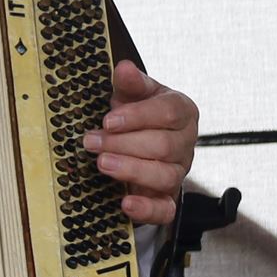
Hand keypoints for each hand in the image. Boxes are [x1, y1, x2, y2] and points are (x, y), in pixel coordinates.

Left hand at [82, 60, 197, 225]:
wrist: (139, 142)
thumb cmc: (136, 115)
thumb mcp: (132, 95)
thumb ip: (130, 83)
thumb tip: (124, 68)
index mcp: (182, 113)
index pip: (169, 113)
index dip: (138, 117)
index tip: (108, 120)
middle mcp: (185, 144)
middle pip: (164, 146)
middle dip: (124, 144)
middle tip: (92, 142)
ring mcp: (179, 172)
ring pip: (165, 175)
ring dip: (131, 170)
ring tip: (102, 163)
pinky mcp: (168, 199)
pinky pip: (165, 209)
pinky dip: (146, 208)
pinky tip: (126, 202)